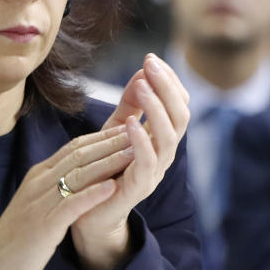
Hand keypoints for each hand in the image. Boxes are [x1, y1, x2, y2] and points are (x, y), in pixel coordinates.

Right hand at [0, 124, 133, 269]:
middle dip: (109, 143)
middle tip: (136, 132)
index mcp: (38, 176)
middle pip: (79, 156)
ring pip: (78, 176)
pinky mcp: (43, 226)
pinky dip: (92, 195)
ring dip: (108, 163)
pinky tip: (112, 188)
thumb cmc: (18, 236)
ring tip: (133, 153)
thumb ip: (53, 185)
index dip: (101, 137)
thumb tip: (77, 172)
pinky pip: (70, 206)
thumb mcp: (35, 202)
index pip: (73, 148)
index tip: (124, 129)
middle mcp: (39, 183)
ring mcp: (40, 203)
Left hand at [70, 53, 189, 269]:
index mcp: (163, 137)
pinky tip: (131, 122)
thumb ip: (132, 101)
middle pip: (181, 117)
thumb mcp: (118, 126)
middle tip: (150, 65)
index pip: (179, 104)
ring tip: (143, 85)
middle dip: (168, 87)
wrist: (89, 210)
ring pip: (169, 137)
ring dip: (157, 108)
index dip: (169, 80)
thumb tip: (144, 67)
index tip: (151, 58)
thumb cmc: (105, 166)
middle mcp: (165, 153)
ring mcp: (155, 171)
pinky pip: (148, 162)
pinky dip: (142, 140)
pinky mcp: (139, 187)